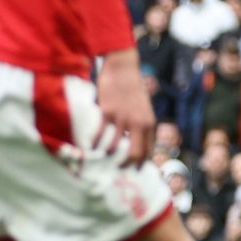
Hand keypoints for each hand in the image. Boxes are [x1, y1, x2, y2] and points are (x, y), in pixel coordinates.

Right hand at [93, 50, 154, 166]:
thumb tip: (137, 141)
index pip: (148, 149)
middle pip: (135, 153)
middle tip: (119, 169)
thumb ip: (142, 124)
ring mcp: (122, 118)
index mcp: (148, 122)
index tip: (135, 170)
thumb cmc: (132, 89)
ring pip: (115, 146)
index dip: (142, 162)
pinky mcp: (107, 112)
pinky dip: (95, 143)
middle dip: (127, 165)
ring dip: (108, 155)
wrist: (123, 70)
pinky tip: (91, 147)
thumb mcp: (144, 108)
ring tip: (102, 158)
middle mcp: (137, 123)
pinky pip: (100, 134)